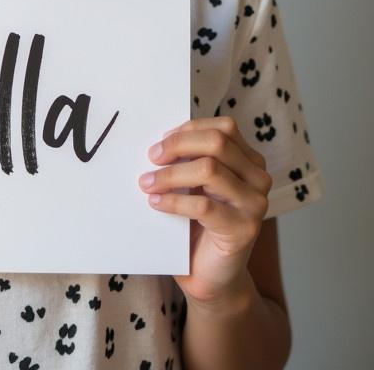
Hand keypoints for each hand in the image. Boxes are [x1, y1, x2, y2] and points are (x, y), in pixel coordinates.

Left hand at [137, 116, 271, 306]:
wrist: (211, 277)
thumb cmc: (197, 225)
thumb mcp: (194, 185)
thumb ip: (188, 161)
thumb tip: (157, 142)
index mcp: (249, 160)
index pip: (223, 127)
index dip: (189, 129)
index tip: (160, 143)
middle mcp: (258, 178)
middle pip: (217, 142)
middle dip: (178, 145)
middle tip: (151, 158)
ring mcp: (254, 204)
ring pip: (209, 169)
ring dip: (171, 175)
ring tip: (147, 183)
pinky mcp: (244, 229)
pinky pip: (203, 205)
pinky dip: (173, 201)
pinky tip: (156, 204)